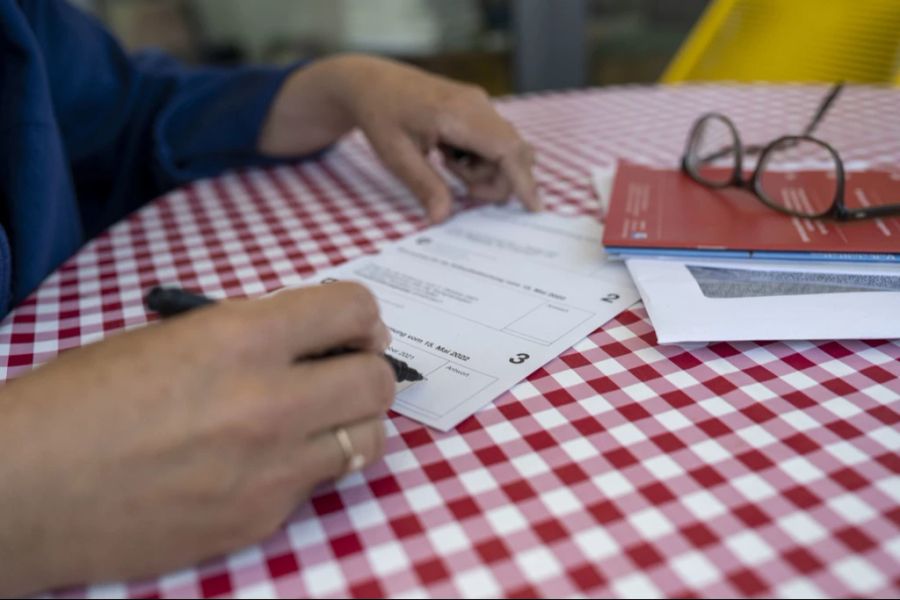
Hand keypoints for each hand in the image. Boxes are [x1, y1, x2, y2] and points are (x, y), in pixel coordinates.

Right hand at [0, 283, 394, 595]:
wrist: (27, 489)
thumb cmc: (81, 400)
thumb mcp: (169, 338)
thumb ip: (246, 334)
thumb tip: (304, 341)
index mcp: (241, 338)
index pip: (351, 309)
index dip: (358, 315)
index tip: (351, 328)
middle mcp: (271, 401)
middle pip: (377, 381)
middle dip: (367, 370)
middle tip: (341, 372)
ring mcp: (272, 469)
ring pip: (368, 440)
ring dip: (352, 423)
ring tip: (318, 419)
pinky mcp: (261, 520)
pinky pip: (318, 485)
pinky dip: (308, 467)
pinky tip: (267, 463)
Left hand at [259, 54, 539, 221]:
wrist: (372, 82)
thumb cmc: (381, 115)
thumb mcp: (395, 156)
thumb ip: (423, 186)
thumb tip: (442, 219)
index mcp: (457, 113)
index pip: (506, 149)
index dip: (523, 180)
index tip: (534, 208)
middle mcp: (477, 104)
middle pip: (513, 153)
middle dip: (493, 181)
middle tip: (458, 187)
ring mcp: (480, 104)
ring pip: (505, 150)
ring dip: (483, 170)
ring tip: (446, 164)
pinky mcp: (478, 109)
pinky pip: (494, 141)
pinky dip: (479, 158)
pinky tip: (450, 154)